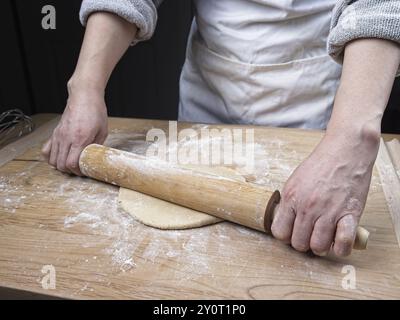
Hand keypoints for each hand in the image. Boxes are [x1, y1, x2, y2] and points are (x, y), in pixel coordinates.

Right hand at [42, 81, 107, 175]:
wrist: (84, 96)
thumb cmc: (95, 111)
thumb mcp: (103, 131)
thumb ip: (98, 146)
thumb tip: (94, 158)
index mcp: (80, 138)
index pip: (71, 163)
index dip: (77, 171)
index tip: (84, 170)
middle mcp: (66, 138)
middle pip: (61, 164)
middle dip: (70, 171)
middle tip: (78, 169)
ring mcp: (58, 135)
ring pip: (52, 159)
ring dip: (61, 165)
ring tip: (70, 164)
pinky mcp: (55, 133)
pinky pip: (46, 150)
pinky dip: (51, 157)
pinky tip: (60, 157)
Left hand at [271, 128, 378, 256]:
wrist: (346, 151)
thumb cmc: (321, 163)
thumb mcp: (295, 180)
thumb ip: (290, 201)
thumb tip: (285, 220)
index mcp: (291, 197)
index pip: (280, 232)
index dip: (286, 236)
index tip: (293, 232)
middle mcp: (307, 207)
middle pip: (298, 243)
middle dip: (303, 243)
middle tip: (309, 235)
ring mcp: (328, 212)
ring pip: (318, 247)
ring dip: (320, 247)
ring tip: (324, 239)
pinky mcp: (349, 214)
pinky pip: (343, 243)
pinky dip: (341, 248)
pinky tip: (339, 242)